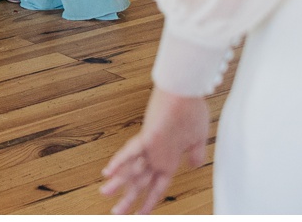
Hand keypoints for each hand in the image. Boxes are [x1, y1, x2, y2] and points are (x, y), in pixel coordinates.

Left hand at [100, 88, 209, 214]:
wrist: (187, 90)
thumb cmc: (192, 111)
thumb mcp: (197, 139)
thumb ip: (194, 154)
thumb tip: (194, 165)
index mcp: (169, 159)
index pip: (157, 187)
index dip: (149, 201)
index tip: (141, 213)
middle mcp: (157, 156)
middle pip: (141, 183)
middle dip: (129, 200)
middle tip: (115, 213)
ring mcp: (151, 147)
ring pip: (133, 170)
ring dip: (119, 184)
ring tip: (104, 194)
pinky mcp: (148, 136)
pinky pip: (132, 152)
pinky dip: (120, 162)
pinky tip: (108, 172)